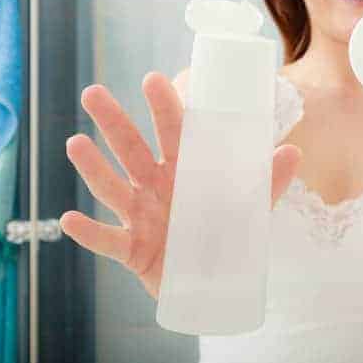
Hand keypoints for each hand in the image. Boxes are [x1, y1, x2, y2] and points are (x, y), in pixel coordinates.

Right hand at [60, 72, 300, 298]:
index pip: (174, 132)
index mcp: (184, 170)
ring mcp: (141, 217)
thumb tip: (293, 151)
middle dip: (114, 123)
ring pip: (113, 188)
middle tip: (94, 93)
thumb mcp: (250, 208)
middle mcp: (156, 187)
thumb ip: (268, 181)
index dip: (164, 107)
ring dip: (93, 168)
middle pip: (132, 150)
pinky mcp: (133, 250)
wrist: (215, 283)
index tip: (153, 79)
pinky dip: (89, 233)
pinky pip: (108, 240)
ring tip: (75, 144)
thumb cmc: (226, 235)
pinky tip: (69, 219)